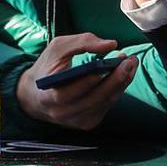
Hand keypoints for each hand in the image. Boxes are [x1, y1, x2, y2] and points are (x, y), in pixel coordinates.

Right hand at [15, 33, 136, 130]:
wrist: (35, 95)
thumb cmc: (48, 68)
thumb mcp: (57, 48)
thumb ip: (82, 42)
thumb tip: (111, 44)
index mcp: (50, 95)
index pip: (73, 90)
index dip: (93, 77)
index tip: (112, 60)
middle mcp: (63, 112)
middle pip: (95, 97)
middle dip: (116, 78)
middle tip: (130, 61)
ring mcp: (76, 121)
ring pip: (104, 102)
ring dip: (121, 84)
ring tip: (131, 66)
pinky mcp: (86, 123)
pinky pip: (106, 106)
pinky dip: (116, 91)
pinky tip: (122, 77)